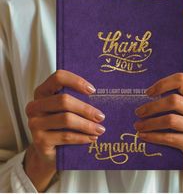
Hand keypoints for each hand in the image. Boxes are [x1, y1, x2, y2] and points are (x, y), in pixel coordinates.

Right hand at [24, 70, 104, 190]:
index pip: (58, 78)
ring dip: (87, 125)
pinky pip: (65, 136)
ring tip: (100, 129)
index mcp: (42, 92)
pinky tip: (92, 138)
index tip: (93, 90)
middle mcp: (35, 106)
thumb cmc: (61, 125)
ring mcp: (34, 124)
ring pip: (66, 119)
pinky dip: (82, 137)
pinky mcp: (39, 141)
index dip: (76, 81)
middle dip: (86, 109)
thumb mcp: (66, 109)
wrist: (50, 151)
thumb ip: (76, 99)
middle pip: (63, 100)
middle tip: (101, 116)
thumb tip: (101, 96)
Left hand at [134, 73, 182, 191]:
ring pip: (170, 120)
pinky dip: (153, 136)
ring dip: (149, 123)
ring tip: (137, 125)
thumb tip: (139, 95)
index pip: (181, 80)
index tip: (148, 93)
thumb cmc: (182, 129)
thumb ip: (169, 101)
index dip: (163, 83)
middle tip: (138, 112)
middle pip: (174, 100)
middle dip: (152, 106)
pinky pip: (169, 138)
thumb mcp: (180, 112)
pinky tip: (143, 136)